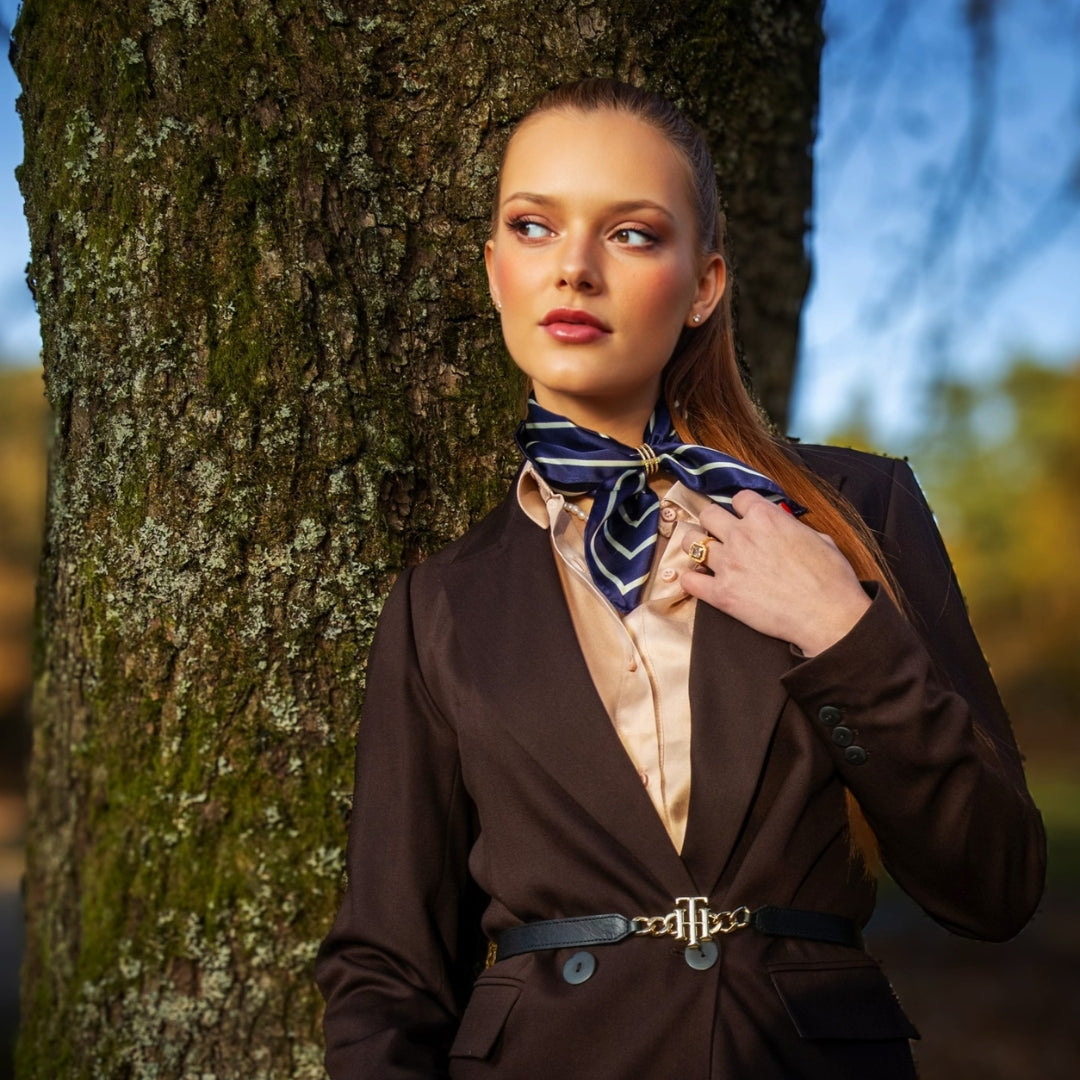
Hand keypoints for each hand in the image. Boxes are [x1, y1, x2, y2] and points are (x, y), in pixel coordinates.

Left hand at [680, 490, 871, 656]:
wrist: (827, 615)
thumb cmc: (831, 578)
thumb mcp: (819, 538)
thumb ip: (793, 528)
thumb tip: (786, 528)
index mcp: (766, 517)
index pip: (739, 498)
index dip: (741, 507)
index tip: (743, 517)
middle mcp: (741, 535)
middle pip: (708, 514)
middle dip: (712, 521)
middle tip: (717, 533)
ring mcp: (728, 564)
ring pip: (690, 542)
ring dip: (695, 545)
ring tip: (702, 554)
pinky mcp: (720, 593)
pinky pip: (689, 580)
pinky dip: (690, 579)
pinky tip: (698, 581)